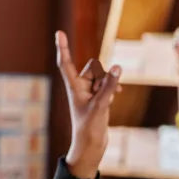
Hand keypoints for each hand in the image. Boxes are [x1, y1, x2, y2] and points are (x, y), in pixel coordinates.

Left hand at [56, 30, 120, 178]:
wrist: (91, 146)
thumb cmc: (89, 127)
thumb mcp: (101, 104)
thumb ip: (109, 85)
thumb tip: (117, 67)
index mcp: (73, 87)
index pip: (66, 63)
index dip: (63, 48)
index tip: (59, 32)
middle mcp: (80, 87)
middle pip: (92, 67)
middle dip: (102, 74)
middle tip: (104, 91)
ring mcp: (90, 93)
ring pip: (102, 76)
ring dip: (109, 82)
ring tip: (111, 96)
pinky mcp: (98, 99)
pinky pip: (107, 85)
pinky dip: (112, 87)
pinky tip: (118, 93)